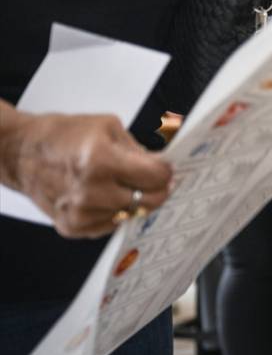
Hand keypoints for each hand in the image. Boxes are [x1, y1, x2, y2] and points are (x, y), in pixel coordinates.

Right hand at [0, 111, 172, 237]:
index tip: (167, 169)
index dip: (166, 172)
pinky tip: (106, 196)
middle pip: (148, 200)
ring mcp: (80, 213)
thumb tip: (164, 166)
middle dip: (158, 189)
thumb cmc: (63, 135)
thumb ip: (139, 149)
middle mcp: (90, 191)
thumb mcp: (108, 127)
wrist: (21, 152)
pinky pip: (111, 225)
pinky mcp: (72, 227)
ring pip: (131, 214)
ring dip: (135, 202)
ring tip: (124, 185)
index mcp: (100, 160)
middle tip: (156, 181)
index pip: (155, 177)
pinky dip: (115, 212)